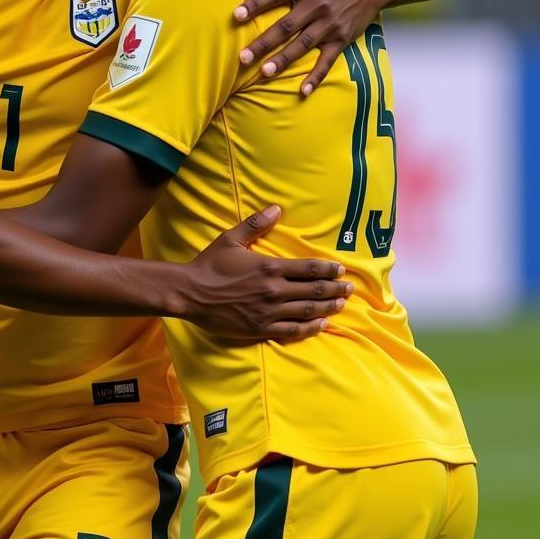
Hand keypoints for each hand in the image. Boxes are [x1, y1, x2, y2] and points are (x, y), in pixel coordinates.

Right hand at [181, 205, 351, 340]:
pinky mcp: (261, 328)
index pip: (308, 268)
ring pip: (307, 310)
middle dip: (334, 288)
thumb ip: (255, 224)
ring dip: (327, 307)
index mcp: (269, 267)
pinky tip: (321, 324)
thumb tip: (276, 209)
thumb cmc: (209, 265)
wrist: (190, 293)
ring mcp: (269, 311)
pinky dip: (310, 328)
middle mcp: (274, 290)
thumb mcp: (231, 239)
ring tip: (340, 304)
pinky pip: (292, 330)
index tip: (340, 270)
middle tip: (349, 288)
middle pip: (313, 290)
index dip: (327, 269)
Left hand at [233, 0, 399, 95]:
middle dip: (263, 43)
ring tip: (264, 72)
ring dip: (284, 60)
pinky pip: (328, 60)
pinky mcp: (342, 37)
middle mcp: (317, 5)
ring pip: (303, 45)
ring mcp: (330, 23)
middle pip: (285, 26)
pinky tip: (303, 91)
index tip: (235, 16)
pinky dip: (316, 76)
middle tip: (242, 57)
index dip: (254, 5)